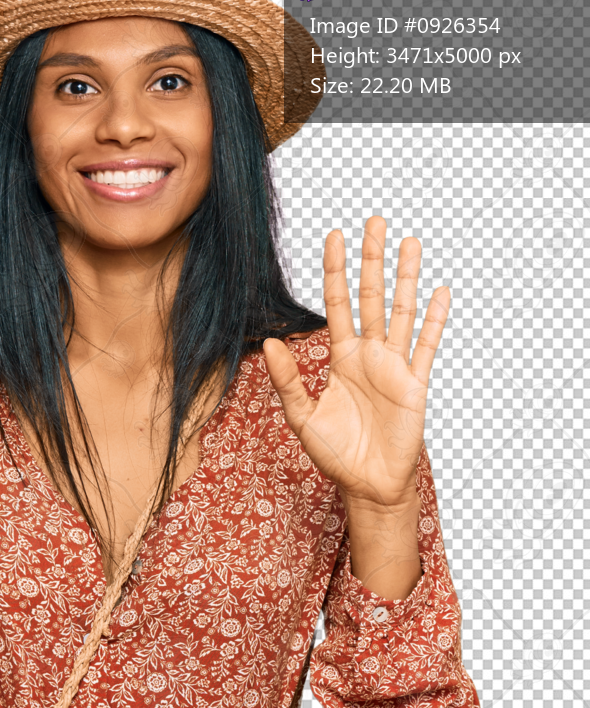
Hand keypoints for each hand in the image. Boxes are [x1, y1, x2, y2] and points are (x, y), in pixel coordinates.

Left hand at [262, 215, 447, 512]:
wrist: (368, 485)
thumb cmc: (336, 454)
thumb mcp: (302, 416)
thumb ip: (288, 380)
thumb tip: (268, 343)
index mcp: (341, 358)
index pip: (338, 305)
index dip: (336, 271)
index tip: (334, 236)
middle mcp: (369, 355)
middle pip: (371, 297)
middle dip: (372, 260)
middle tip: (374, 221)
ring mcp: (395, 366)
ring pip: (400, 312)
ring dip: (405, 278)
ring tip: (409, 242)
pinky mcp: (415, 384)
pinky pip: (425, 346)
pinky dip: (433, 320)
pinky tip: (439, 292)